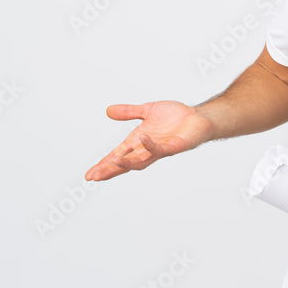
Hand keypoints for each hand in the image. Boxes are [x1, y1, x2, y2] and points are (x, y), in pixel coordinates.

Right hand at [85, 101, 214, 180]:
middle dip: (110, 169)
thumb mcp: (147, 110)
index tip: (89, 175)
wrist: (199, 117)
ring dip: (127, 162)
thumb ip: (129, 112)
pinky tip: (142, 139)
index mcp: (138, 141)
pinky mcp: (174, 146)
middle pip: (125, 163)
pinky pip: (160, 148)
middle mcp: (147, 148)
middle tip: (95, 177)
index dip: (104, 165)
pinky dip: (150, 145)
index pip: (117, 155)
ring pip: (141, 160)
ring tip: (113, 161)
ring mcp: (160, 149)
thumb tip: (108, 111)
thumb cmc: (175, 116)